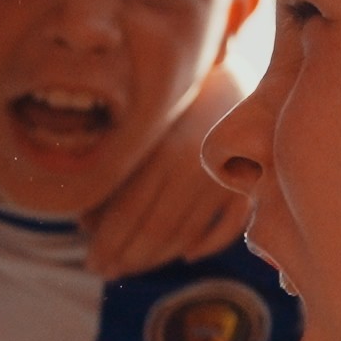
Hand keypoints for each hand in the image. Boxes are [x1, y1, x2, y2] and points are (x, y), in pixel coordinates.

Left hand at [85, 63, 255, 278]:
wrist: (244, 69)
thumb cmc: (180, 93)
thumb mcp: (144, 120)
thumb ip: (117, 167)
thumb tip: (86, 222)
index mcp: (168, 152)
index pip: (130, 215)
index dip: (108, 243)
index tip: (91, 262)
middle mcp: (200, 171)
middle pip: (157, 230)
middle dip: (127, 257)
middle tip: (106, 271)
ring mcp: (228, 182)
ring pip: (188, 235)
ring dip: (157, 257)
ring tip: (132, 266)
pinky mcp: (253, 187)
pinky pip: (227, 228)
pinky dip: (207, 244)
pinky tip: (187, 254)